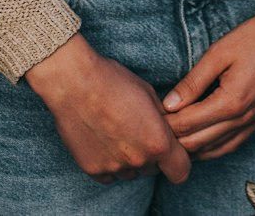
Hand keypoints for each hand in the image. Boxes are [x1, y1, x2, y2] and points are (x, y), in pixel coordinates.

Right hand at [25, 32, 191, 185]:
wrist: (74, 82)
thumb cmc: (113, 81)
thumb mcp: (148, 93)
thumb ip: (162, 119)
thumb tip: (170, 130)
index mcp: (158, 142)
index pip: (181, 171)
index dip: (178, 161)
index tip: (171, 150)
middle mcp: (138, 160)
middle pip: (154, 169)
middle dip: (151, 155)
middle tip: (137, 130)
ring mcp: (115, 167)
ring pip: (131, 172)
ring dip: (130, 159)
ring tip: (116, 131)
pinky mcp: (93, 170)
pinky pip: (109, 174)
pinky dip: (109, 162)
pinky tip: (102, 138)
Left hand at [160, 0, 254, 160]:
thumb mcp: (220, 52)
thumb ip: (194, 81)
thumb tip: (169, 104)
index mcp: (230, 102)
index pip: (188, 124)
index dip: (165, 123)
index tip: (148, 117)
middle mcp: (243, 120)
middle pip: (199, 143)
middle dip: (174, 139)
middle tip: (154, 129)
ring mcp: (254, 123)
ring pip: (216, 150)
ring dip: (193, 148)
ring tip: (172, 139)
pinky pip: (233, 145)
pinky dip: (213, 148)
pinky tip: (201, 142)